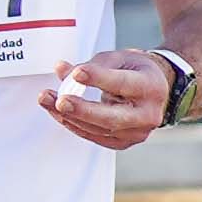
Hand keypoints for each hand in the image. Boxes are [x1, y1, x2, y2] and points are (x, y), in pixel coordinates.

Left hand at [38, 48, 181, 151]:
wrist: (154, 90)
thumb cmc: (135, 71)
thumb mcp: (120, 58)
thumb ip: (92, 64)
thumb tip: (62, 70)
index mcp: (151, 87)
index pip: (123, 84)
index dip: (99, 78)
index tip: (77, 72)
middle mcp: (148, 115)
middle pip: (112, 117)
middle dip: (83, 110)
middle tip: (60, 100)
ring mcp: (136, 133)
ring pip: (99, 129)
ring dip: (69, 116)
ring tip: (47, 99)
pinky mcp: (123, 142)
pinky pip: (94, 136)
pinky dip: (73, 124)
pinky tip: (57, 111)